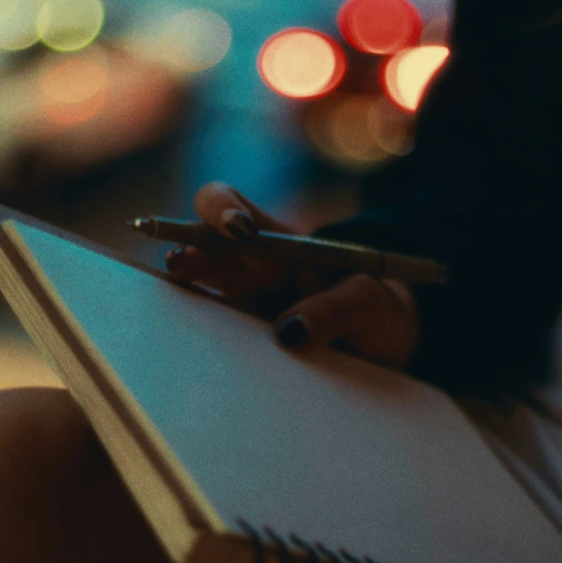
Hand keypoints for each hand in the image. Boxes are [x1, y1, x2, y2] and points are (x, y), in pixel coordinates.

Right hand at [165, 181, 419, 369]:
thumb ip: (339, 308)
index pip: (233, 208)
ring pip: (198, 296)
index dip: (221, 208)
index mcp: (279, 243)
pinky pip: (214, 343)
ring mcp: (243, 311)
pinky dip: (199, 344)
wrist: (385, 354)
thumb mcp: (371, 303)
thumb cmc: (378, 313)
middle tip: (183, 266)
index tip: (238, 229)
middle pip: (200, 251)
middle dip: (187, 253)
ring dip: (184, 296)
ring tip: (176, 306)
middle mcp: (250, 272)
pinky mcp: (244, 348)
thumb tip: (288, 332)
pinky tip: (194, 353)